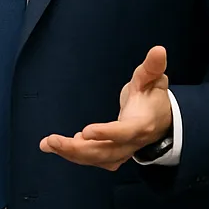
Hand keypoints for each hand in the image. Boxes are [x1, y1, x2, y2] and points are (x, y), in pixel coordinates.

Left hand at [40, 46, 172, 170]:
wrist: (160, 121)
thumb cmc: (153, 97)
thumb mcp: (153, 79)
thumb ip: (153, 66)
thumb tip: (158, 49)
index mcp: (142, 125)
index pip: (124, 133)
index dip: (106, 133)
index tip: (85, 131)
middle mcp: (131, 144)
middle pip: (104, 152)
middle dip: (77, 149)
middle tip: (52, 140)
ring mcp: (121, 152)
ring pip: (96, 158)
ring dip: (70, 153)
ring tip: (47, 144)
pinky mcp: (112, 155)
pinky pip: (93, 159)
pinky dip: (74, 155)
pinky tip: (58, 146)